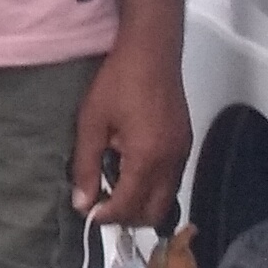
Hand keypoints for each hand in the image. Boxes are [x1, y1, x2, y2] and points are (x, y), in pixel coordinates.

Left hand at [69, 36, 190, 229]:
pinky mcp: (185, 143)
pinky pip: (172, 180)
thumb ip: (85, 166)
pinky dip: (153, 186)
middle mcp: (170, 161)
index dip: (106, 216)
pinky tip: (132, 169)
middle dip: (127, 217)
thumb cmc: (120, 80)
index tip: (89, 213)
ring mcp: (182, 153)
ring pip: (166, 199)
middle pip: (154, 213)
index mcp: (147, 158)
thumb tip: (82, 202)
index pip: (128, 206)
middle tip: (103, 204)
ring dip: (141, 202)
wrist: (151, 50)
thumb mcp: (92, 123)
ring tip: (115, 186)